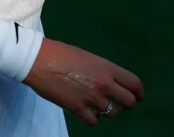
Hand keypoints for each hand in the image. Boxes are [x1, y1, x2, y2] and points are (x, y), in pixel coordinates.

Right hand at [24, 38, 143, 126]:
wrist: (36, 59)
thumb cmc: (57, 53)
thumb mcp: (85, 56)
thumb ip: (99, 69)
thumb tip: (107, 81)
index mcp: (106, 67)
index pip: (134, 83)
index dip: (138, 93)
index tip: (137, 97)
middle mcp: (103, 83)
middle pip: (128, 101)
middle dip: (126, 105)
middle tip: (119, 105)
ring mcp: (91, 97)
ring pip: (112, 113)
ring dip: (106, 111)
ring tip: (95, 106)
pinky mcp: (78, 108)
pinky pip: (94, 121)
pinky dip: (90, 118)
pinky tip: (84, 112)